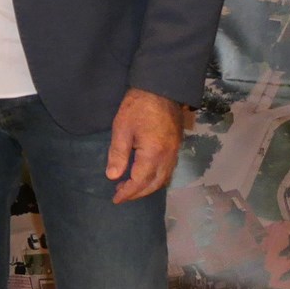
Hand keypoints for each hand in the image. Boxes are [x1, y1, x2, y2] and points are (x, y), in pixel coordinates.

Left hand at [106, 88, 184, 202]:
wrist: (161, 88)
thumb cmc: (137, 107)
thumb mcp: (121, 129)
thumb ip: (118, 154)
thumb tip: (113, 177)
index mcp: (153, 154)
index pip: (140, 182)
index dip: (128, 193)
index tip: (116, 199)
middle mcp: (168, 157)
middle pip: (155, 184)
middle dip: (138, 193)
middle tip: (121, 195)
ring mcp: (175, 151)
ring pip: (164, 178)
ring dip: (148, 187)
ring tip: (131, 188)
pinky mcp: (176, 146)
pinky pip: (169, 169)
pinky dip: (157, 178)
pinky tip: (146, 175)